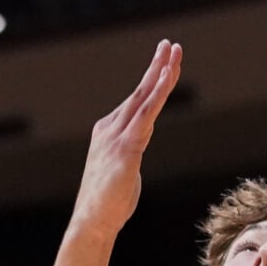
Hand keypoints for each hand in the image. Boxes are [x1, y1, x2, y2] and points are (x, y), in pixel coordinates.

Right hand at [73, 40, 182, 239]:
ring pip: (143, 97)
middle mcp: (109, 128)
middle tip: (169, 44)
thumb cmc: (108, 203)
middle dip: (156, 66)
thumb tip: (132, 157)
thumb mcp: (122, 172)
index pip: (136, 102)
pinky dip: (158, 94)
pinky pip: (146, 114)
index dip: (152, 81)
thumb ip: (129, 157)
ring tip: (173, 52)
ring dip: (160, 73)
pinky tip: (167, 78)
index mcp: (107, 132)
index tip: (164, 64)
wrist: (93, 220)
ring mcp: (116, 136)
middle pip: (139, 91)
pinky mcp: (126, 147)